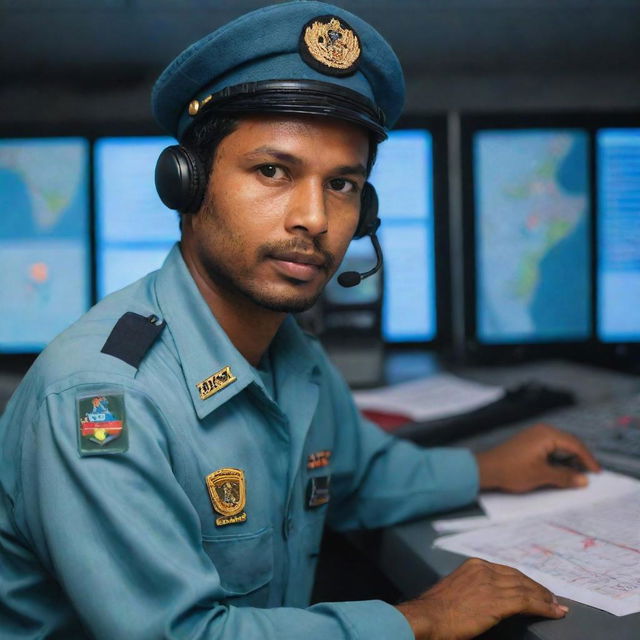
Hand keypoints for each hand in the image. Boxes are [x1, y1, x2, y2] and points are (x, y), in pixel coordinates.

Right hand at [396, 557, 567, 639]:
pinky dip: (544, 608)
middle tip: (552, 598)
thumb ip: (471, 586)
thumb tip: (483, 597)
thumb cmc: (436, 610)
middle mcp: (484, 570)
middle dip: (537, 588)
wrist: (429, 617)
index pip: (506, 571)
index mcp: (474, 565)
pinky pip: (527, 603)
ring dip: (545, 599)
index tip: (535, 589)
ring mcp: (491, 584)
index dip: (524, 581)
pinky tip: (554, 613)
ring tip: (557, 607)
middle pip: (519, 577)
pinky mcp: (497, 602)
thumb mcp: (455, 588)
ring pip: (526, 589)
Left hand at [475, 423, 600, 492]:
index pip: (575, 444)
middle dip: (580, 458)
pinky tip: (560, 470)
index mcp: (546, 435)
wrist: (486, 469)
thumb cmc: (511, 470)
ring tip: (575, 475)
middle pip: (569, 443)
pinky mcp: (528, 442)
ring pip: (560, 446)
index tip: (597, 472)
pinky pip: (550, 448)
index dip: (588, 459)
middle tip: (589, 474)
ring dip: (568, 459)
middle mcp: (541, 431)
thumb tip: (583, 479)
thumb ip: (565, 477)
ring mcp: (534, 435)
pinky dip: (558, 458)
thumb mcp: (541, 476)